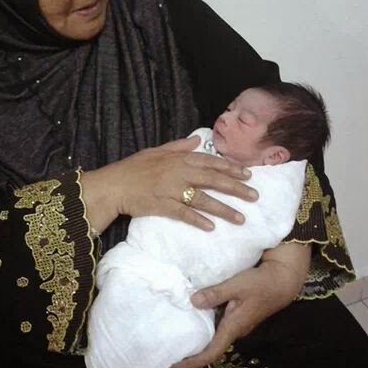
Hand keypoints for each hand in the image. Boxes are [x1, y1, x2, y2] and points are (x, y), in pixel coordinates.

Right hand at [82, 136, 257, 233]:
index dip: (230, 167)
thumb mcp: (155, 151)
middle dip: (235, 188)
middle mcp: (177, 172)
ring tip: (241, 218)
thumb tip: (197, 140)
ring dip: (223, 209)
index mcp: (177, 158)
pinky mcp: (162, 206)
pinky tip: (211, 227)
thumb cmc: (132, 168)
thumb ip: (177, 146)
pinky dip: (198, 220)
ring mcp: (170, 190)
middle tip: (255, 196)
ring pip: (202, 199)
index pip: (209, 161)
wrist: (113, 185)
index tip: (248, 173)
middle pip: (212, 180)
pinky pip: (183, 214)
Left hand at [171, 244, 310, 367]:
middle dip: (190, 351)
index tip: (173, 364)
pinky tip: (190, 315)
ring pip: (212, 335)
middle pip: (209, 347)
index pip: (211, 353)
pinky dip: (202, 323)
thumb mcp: (236, 285)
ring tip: (174, 333)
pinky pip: (216, 324)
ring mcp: (236, 323)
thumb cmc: (260, 284)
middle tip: (167, 349)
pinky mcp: (236, 315)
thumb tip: (192, 302)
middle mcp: (234, 330)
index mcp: (233, 327)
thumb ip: (215, 294)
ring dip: (196, 337)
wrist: (282, 281)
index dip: (192, 361)